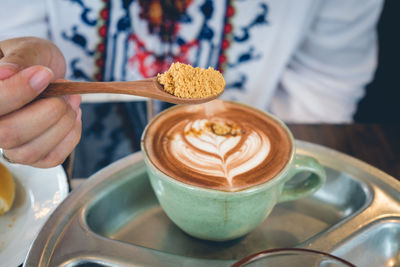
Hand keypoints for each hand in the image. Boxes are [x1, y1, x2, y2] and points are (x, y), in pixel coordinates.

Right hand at [0, 37, 81, 167]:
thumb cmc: (32, 59)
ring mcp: (11, 145)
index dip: (18, 92)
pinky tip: (74, 115)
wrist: (45, 72)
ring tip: (72, 99)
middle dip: (48, 111)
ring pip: (31, 151)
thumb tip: (4, 74)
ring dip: (63, 124)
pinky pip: (52, 158)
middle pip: (10, 134)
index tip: (45, 75)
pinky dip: (71, 136)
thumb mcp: (27, 49)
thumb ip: (18, 60)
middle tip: (64, 88)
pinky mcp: (34, 155)